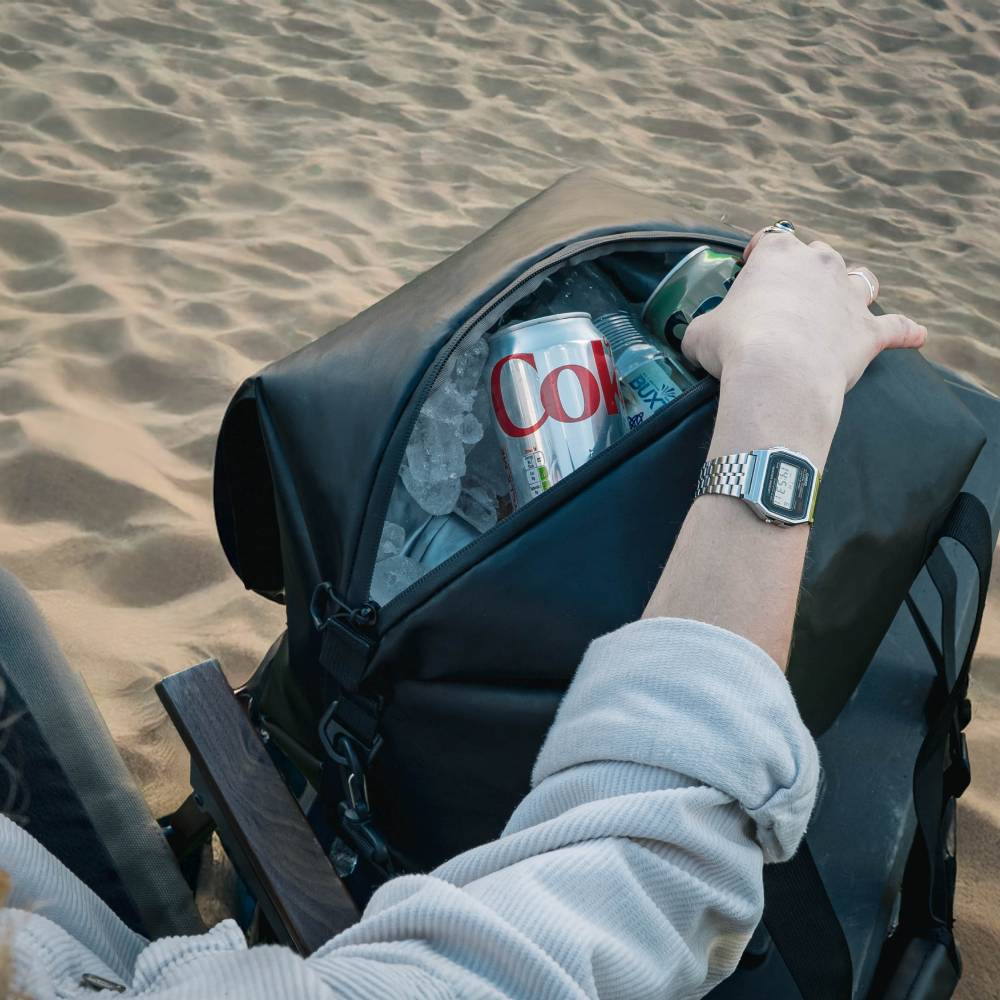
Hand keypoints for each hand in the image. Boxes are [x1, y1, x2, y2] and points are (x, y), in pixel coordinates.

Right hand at [681, 227, 926, 420]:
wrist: (778, 374)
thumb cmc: (734, 345)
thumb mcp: (700, 333)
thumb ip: (703, 328)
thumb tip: (695, 339)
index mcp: (777, 254)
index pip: (770, 240)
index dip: (758, 253)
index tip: (748, 270)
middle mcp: (819, 263)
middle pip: (818, 254)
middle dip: (805, 271)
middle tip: (787, 299)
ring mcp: (849, 295)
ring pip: (862, 278)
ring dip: (854, 288)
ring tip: (846, 304)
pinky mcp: (870, 331)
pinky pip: (896, 327)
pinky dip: (906, 332)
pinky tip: (917, 336)